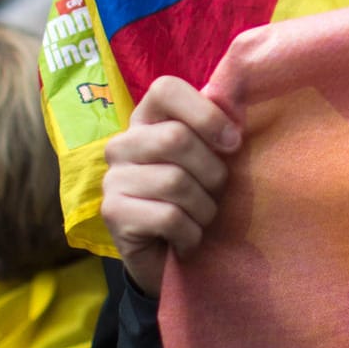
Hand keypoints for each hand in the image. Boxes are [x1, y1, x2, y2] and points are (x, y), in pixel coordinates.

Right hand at [100, 76, 241, 296]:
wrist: (170, 258)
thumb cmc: (197, 198)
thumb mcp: (211, 160)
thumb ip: (218, 132)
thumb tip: (236, 116)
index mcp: (147, 120)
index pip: (166, 88)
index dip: (206, 113)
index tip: (233, 143)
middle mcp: (122, 144)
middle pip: (176, 138)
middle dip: (212, 172)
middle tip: (215, 193)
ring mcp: (112, 179)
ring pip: (175, 181)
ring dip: (204, 208)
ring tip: (200, 218)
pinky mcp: (112, 213)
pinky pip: (168, 216)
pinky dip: (191, 233)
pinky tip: (187, 238)